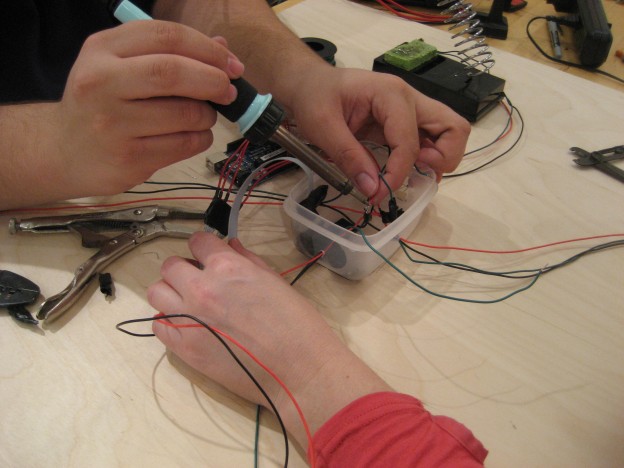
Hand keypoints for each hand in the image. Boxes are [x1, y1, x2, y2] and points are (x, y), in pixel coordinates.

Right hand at [56, 21, 243, 196]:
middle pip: (172, 73)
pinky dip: (200, 139)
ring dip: (207, 116)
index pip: (165, 36)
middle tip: (227, 91)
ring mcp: (112, 124)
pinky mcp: (128, 158)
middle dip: (213, 81)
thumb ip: (167, 53)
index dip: (207, 48)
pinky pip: (184, 145)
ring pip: (185, 114)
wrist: (62, 151)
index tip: (230, 64)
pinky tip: (190, 137)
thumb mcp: (120, 66)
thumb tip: (221, 47)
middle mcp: (101, 82)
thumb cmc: (101, 103)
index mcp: (102, 49)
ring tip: (201, 117)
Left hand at [147, 233, 390, 448]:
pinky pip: (158, 325)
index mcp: (228, 267)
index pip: (198, 241)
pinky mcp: (184, 348)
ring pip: (157, 292)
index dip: (204, 247)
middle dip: (184, 269)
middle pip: (171, 266)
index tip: (208, 256)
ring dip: (171, 292)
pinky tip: (187, 325)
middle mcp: (202, 288)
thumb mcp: (276, 282)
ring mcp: (188, 318)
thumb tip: (230, 247)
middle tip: (199, 281)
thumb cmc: (297, 324)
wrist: (298, 370)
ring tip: (188, 303)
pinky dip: (168, 321)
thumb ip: (247, 260)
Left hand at [285, 67, 470, 200]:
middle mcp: (409, 99)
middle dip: (443, 159)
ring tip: (413, 175)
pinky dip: (427, 159)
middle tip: (416, 175)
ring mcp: (411, 110)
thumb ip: (349, 157)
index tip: (379, 193)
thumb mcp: (322, 126)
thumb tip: (374, 189)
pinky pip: (430, 141)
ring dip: (439, 159)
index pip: (410, 139)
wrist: (308, 83)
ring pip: (448, 133)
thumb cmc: (313, 97)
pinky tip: (405, 171)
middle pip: (453, 127)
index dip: (399, 171)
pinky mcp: (405, 122)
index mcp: (389, 94)